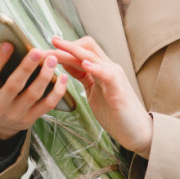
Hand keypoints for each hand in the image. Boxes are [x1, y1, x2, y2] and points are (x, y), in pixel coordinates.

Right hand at [0, 42, 69, 141]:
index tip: (9, 44)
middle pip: (13, 85)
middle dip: (26, 67)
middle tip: (37, 51)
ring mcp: (15, 114)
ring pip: (32, 95)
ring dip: (44, 76)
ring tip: (51, 59)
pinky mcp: (30, 119)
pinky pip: (47, 105)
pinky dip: (57, 91)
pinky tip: (63, 78)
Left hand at [51, 36, 152, 157]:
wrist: (138, 132)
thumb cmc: (115, 113)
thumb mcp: (94, 91)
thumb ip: (84, 77)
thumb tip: (66, 65)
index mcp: (101, 68)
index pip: (82, 49)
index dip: (64, 47)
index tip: (45, 48)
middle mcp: (109, 68)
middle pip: (86, 47)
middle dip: (63, 46)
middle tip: (41, 50)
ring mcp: (114, 76)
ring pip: (91, 56)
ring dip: (71, 52)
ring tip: (56, 50)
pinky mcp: (118, 90)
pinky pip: (106, 73)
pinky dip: (95, 67)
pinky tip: (84, 64)